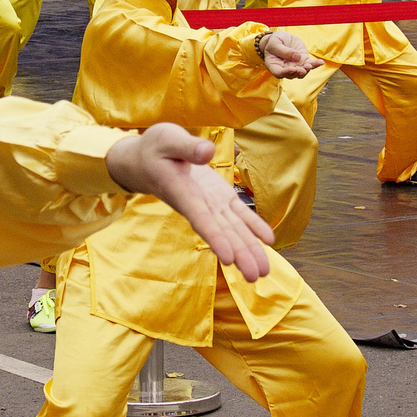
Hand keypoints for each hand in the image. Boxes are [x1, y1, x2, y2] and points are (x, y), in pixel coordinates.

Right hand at [104, 122, 273, 280]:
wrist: (148, 160)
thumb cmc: (154, 149)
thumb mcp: (167, 139)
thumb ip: (187, 147)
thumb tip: (207, 152)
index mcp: (182, 192)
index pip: (200, 219)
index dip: (215, 238)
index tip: (228, 258)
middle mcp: (198, 204)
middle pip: (220, 232)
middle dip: (238, 254)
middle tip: (255, 277)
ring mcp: (210, 203)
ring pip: (232, 228)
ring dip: (248, 249)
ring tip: (263, 271)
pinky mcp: (219, 197)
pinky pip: (238, 214)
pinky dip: (253, 226)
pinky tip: (269, 241)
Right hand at [254, 28, 318, 78]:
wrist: (281, 38)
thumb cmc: (274, 41)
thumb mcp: (275, 43)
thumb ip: (283, 50)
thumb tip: (297, 57)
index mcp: (274, 66)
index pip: (279, 73)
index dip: (286, 73)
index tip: (292, 69)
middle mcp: (285, 69)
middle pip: (292, 74)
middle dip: (298, 72)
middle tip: (302, 69)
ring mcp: (295, 66)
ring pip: (302, 72)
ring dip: (306, 70)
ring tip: (310, 65)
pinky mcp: (303, 61)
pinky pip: (310, 64)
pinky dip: (316, 64)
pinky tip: (321, 62)